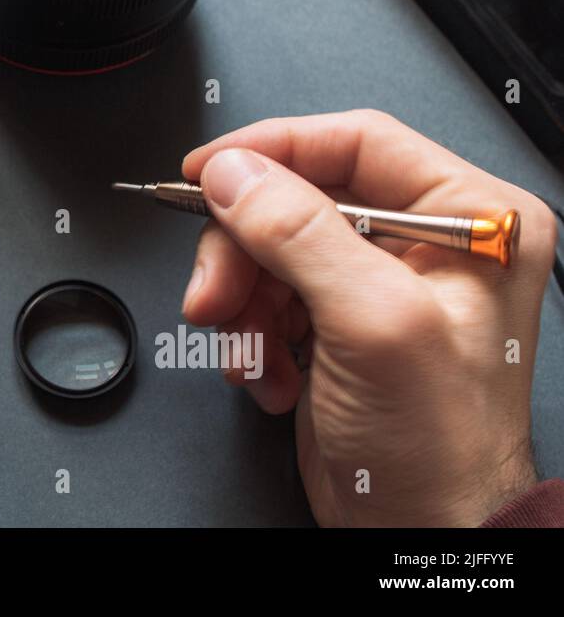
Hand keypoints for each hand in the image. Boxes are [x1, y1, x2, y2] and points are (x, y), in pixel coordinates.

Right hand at [181, 110, 555, 526]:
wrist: (423, 534)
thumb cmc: (442, 448)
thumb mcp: (373, 324)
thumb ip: (301, 234)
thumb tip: (234, 172)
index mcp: (469, 217)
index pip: (354, 140)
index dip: (272, 149)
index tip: (206, 171)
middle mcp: (425, 241)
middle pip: (296, 198)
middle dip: (243, 250)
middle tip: (215, 293)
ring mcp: (376, 284)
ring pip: (269, 248)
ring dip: (242, 302)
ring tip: (249, 351)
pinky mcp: (336, 322)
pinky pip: (265, 295)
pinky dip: (251, 336)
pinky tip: (272, 375)